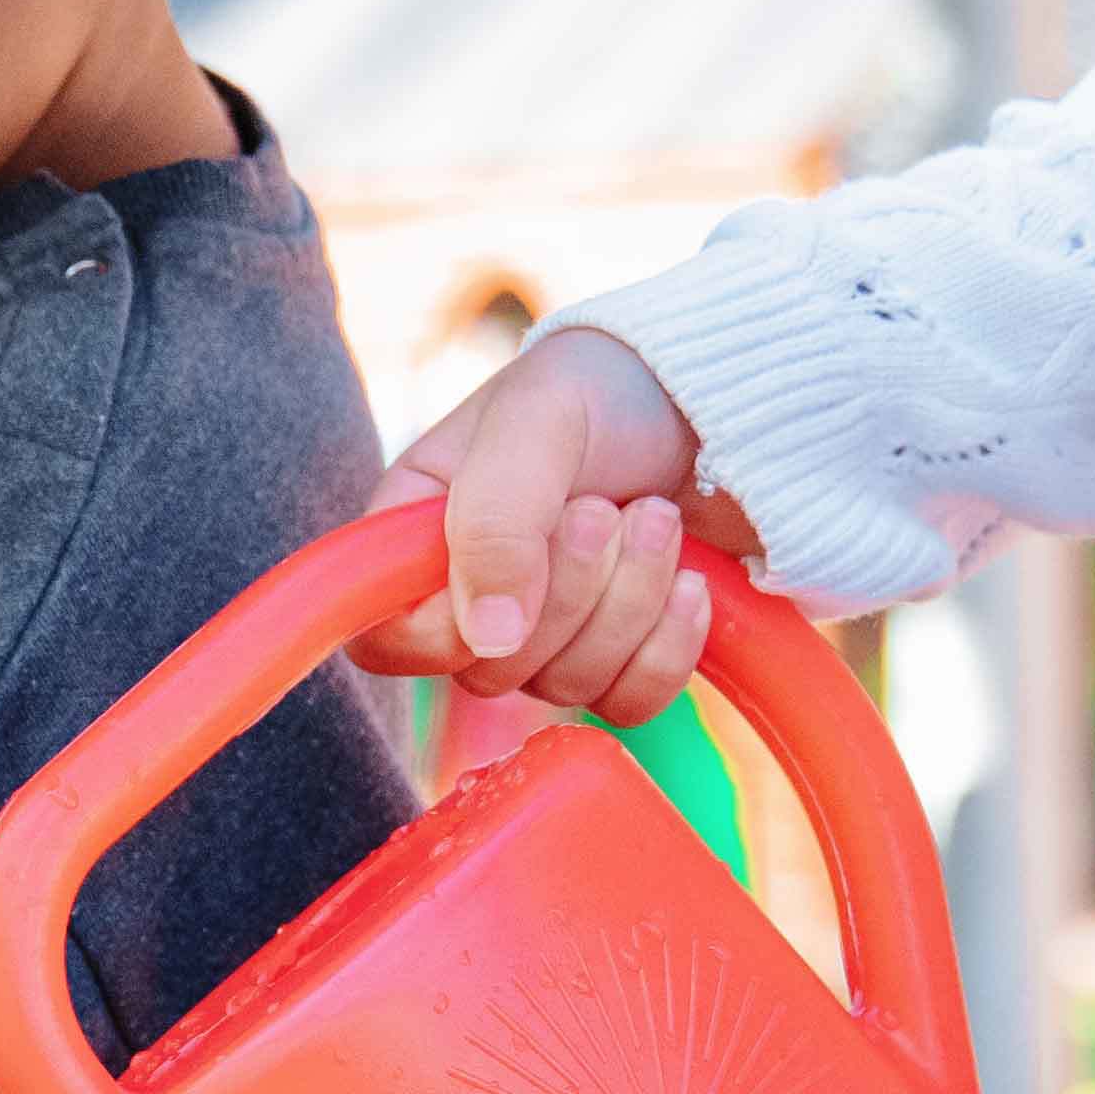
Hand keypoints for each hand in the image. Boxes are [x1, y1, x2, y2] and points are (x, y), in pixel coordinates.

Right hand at [376, 325, 725, 712]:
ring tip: (655, 515)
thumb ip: (495, 520)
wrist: (706, 398)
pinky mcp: (619, 656)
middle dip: (568, 593)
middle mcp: (473, 595)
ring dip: (628, 600)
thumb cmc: (600, 389)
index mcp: (420, 536)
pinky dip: (667, 647)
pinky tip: (691, 582)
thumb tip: (490, 638)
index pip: (388, 639)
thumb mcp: (534, 424)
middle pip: (490, 671)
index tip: (517, 564)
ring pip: (567, 684)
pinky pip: (629, 704)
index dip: (446, 631)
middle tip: (603, 507)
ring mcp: (548, 634)